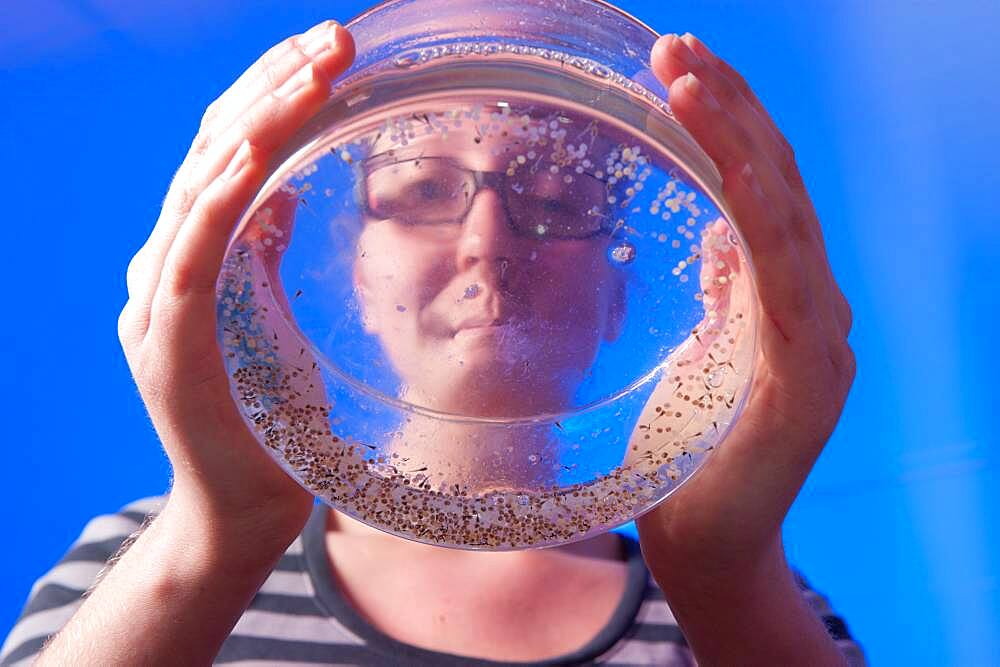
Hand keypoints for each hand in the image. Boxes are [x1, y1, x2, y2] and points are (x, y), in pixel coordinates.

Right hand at [117, 20, 355, 555]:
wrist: (244, 503)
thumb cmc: (268, 414)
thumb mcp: (267, 312)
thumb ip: (257, 250)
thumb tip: (274, 188)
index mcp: (193, 256)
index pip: (226, 153)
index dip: (272, 97)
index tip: (329, 54)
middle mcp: (165, 263)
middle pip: (212, 152)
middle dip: (273, 88)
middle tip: (334, 38)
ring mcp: (157, 298)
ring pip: (200, 187)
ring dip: (257, 122)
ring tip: (311, 68)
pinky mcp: (168, 338)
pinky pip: (190, 252)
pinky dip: (217, 197)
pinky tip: (250, 151)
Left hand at [636, 34, 853, 590]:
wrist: (712, 543)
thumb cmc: (694, 453)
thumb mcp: (705, 354)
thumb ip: (726, 294)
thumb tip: (720, 233)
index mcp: (785, 297)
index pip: (763, 188)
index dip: (729, 122)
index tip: (681, 66)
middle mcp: (815, 304)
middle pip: (778, 183)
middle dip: (728, 108)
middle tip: (678, 47)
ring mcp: (821, 335)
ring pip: (783, 213)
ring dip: (736, 140)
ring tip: (685, 76)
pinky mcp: (809, 371)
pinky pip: (783, 275)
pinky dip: (758, 214)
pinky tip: (726, 163)